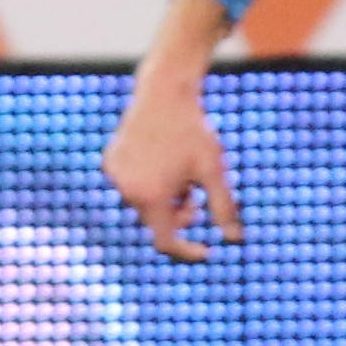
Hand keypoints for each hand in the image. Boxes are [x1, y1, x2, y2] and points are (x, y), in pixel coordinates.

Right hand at [101, 85, 241, 264]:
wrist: (165, 94)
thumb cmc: (194, 133)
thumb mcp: (213, 171)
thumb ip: (223, 208)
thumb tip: (235, 239)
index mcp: (151, 196)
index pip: (165, 241)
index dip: (186, 249)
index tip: (205, 251)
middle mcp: (127, 189)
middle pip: (156, 220)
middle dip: (179, 215)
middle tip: (195, 196)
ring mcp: (115, 175)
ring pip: (144, 202)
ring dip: (164, 198)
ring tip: (180, 172)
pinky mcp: (110, 162)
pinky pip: (131, 184)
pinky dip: (149, 182)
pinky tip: (162, 158)